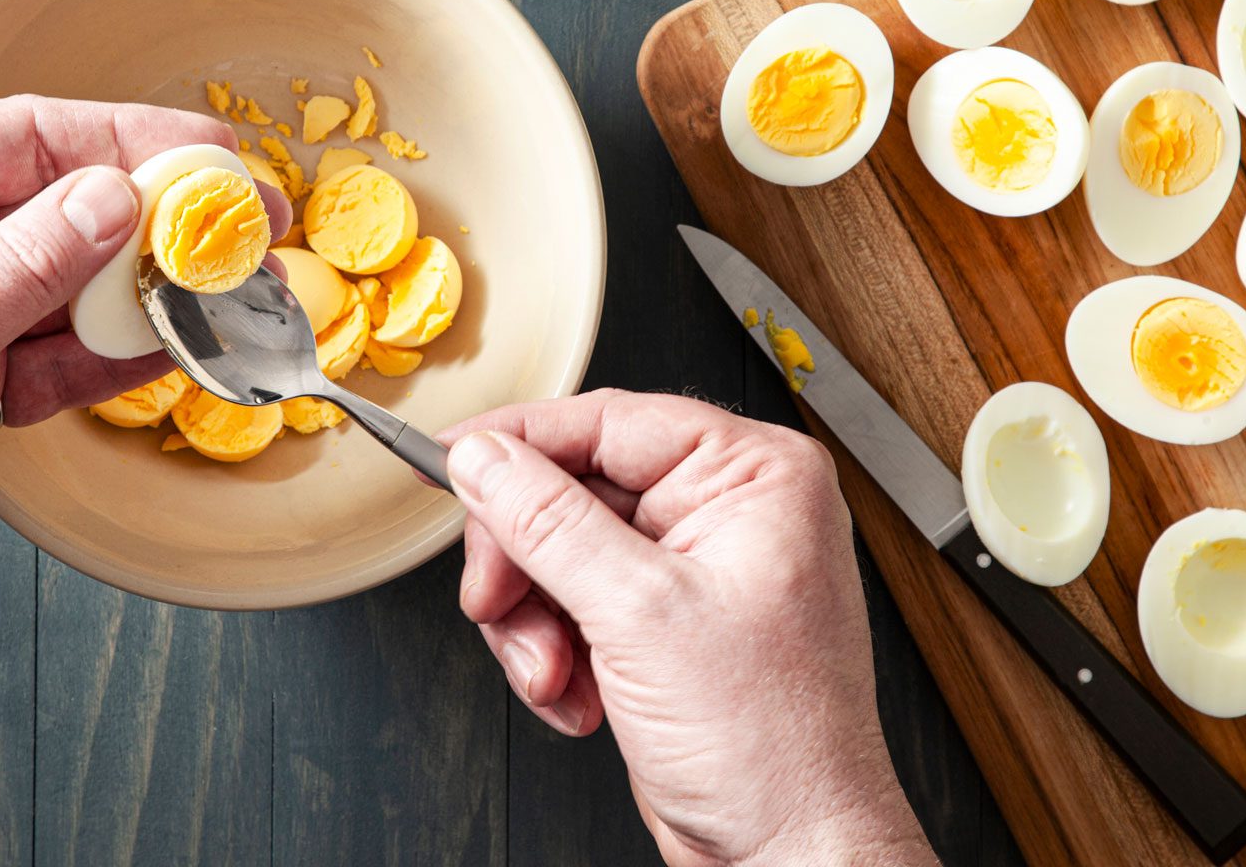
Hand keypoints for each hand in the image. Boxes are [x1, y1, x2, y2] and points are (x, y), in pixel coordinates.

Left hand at [0, 96, 288, 675]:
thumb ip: (26, 265)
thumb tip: (115, 199)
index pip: (31, 137)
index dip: (134, 140)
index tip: (216, 155)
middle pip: (66, 208)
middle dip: (159, 222)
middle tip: (244, 235)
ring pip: (74, 285)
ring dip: (149, 295)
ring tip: (226, 298)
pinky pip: (60, 353)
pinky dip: (115, 355)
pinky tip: (171, 347)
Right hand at [444, 390, 935, 866]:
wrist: (793, 853)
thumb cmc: (773, 745)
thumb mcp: (639, 614)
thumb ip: (547, 523)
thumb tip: (483, 457)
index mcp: (754, 474)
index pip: (608, 421)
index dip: (520, 442)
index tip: (452, 464)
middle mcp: (729, 510)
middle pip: (573, 489)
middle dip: (526, 562)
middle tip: (497, 602)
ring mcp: (696, 570)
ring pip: (561, 553)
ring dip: (537, 622)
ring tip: (553, 675)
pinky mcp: (666, 626)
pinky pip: (575, 606)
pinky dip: (558, 654)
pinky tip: (578, 699)